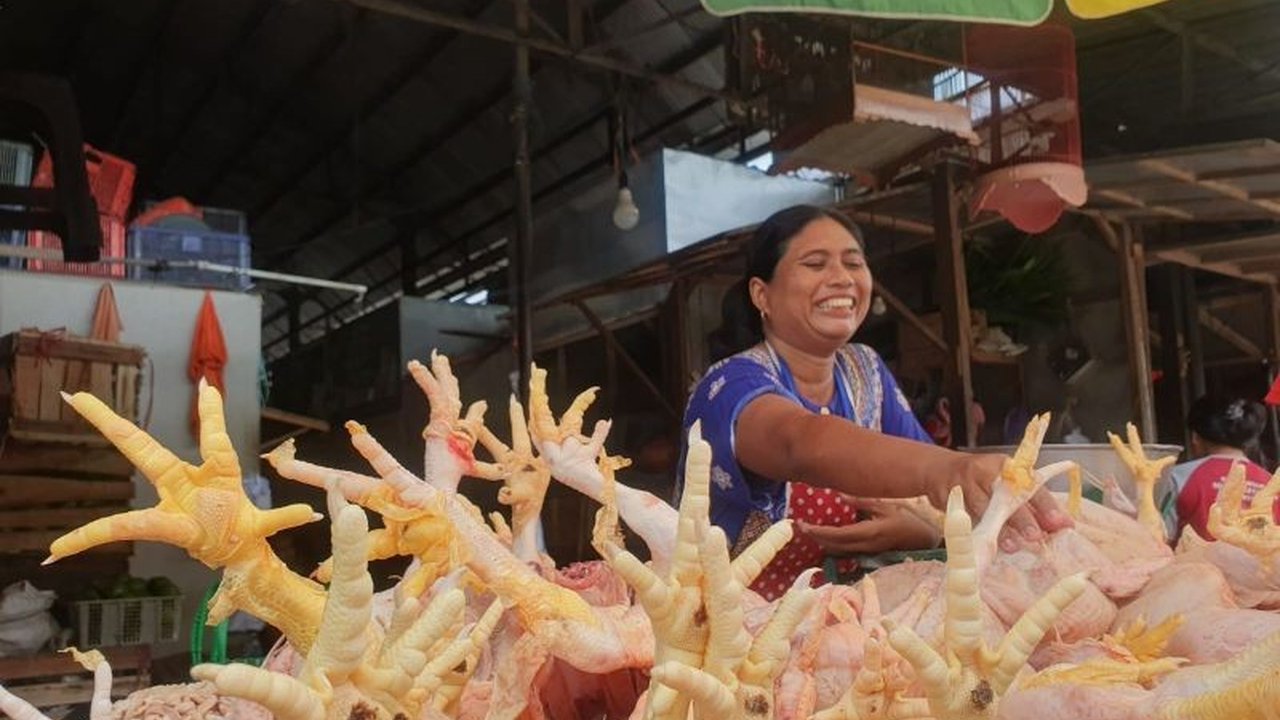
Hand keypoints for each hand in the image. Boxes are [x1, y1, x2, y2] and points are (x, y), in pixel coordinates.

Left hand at [797, 499, 939, 554]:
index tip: (804, 525)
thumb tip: (840, 495)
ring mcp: (869, 553)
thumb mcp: (886, 506)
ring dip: (824, 544)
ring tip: (811, 533)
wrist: (925, 539)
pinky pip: (847, 553)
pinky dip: (834, 547)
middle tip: (801, 527)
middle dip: (817, 538)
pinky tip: (827, 541)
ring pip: (840, 552)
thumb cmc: (907, 520)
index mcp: (870, 532)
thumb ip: (863, 502)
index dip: (819, 532)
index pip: (838, 535)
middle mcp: (867, 546)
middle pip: (835, 546)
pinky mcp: (870, 555)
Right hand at [931, 423, 1073, 550]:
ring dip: (997, 529)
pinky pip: (962, 515)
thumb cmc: (980, 480)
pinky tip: (983, 544)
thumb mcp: (1005, 482)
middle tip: (1035, 537)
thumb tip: (1062, 525)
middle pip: (1005, 495)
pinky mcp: (946, 495)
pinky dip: (974, 531)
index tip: (1060, 523)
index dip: (1045, 504)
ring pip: (982, 507)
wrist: (938, 470)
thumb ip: (1032, 503)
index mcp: (1005, 465)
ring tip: (1011, 546)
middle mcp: (984, 470)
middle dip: (1021, 518)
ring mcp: (963, 482)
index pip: (1030, 484)